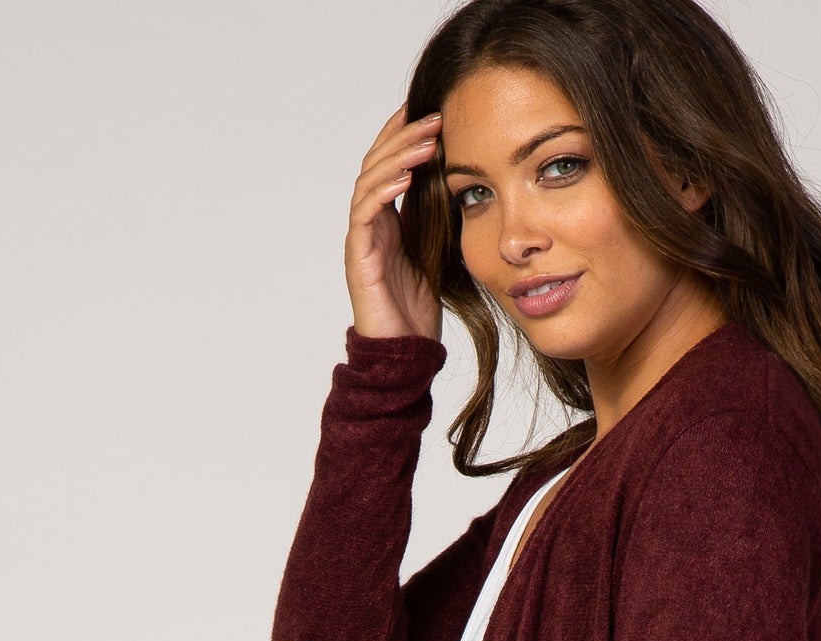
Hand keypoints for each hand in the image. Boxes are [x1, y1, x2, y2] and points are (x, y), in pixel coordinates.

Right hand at [345, 103, 443, 342]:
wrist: (404, 353)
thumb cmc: (419, 310)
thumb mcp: (437, 254)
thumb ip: (439, 221)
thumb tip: (462, 186)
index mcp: (388, 221)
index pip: (390, 164)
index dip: (405, 135)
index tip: (431, 109)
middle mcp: (370, 224)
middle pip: (377, 163)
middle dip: (404, 135)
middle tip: (434, 114)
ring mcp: (361, 238)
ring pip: (370, 180)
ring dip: (398, 156)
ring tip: (426, 139)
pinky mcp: (358, 256)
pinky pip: (365, 213)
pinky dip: (383, 190)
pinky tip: (405, 176)